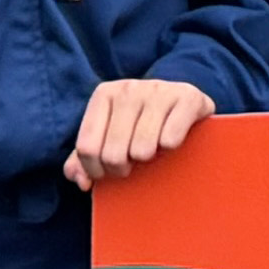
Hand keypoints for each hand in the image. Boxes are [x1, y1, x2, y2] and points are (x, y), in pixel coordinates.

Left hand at [65, 74, 217, 187]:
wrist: (183, 99)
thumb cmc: (140, 122)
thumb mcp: (109, 135)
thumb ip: (85, 158)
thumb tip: (81, 180)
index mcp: (104, 94)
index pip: (87, 148)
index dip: (95, 171)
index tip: (107, 172)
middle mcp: (129, 88)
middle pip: (113, 154)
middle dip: (121, 170)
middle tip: (132, 164)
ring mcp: (158, 90)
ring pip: (142, 150)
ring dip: (148, 160)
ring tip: (151, 150)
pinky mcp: (187, 97)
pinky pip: (170, 140)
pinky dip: (171, 149)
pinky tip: (171, 140)